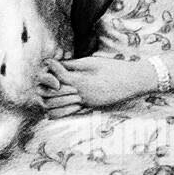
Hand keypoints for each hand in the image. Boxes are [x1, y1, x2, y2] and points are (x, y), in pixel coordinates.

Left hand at [35, 56, 155, 116]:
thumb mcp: (93, 62)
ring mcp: (86, 102)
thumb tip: (60, 63)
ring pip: (61, 106)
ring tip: (43, 94)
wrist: (132, 81)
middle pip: (56, 93)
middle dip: (46, 85)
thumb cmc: (113, 68)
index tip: (48, 61)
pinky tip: (51, 113)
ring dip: (50, 101)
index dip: (51, 67)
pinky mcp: (91, 107)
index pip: (59, 75)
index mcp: (82, 80)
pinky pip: (71, 113)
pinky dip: (60, 113)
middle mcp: (82, 94)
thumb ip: (75, 65)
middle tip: (41, 78)